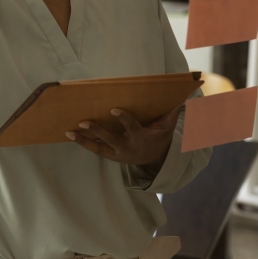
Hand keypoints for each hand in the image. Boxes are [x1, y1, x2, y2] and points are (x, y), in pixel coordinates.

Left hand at [65, 105, 181, 169]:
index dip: (123, 119)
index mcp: (140, 138)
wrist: (152, 160)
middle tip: (84, 122)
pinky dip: (81, 142)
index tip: (114, 109)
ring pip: (98, 147)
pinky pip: (93, 149)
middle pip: (110, 138)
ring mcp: (116, 152)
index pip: (131, 127)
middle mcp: (126, 146)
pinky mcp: (108, 155)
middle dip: (98, 131)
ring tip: (69, 131)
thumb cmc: (158, 138)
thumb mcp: (167, 128)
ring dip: (83, 140)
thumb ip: (174, 113)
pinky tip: (69, 134)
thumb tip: (189, 98)